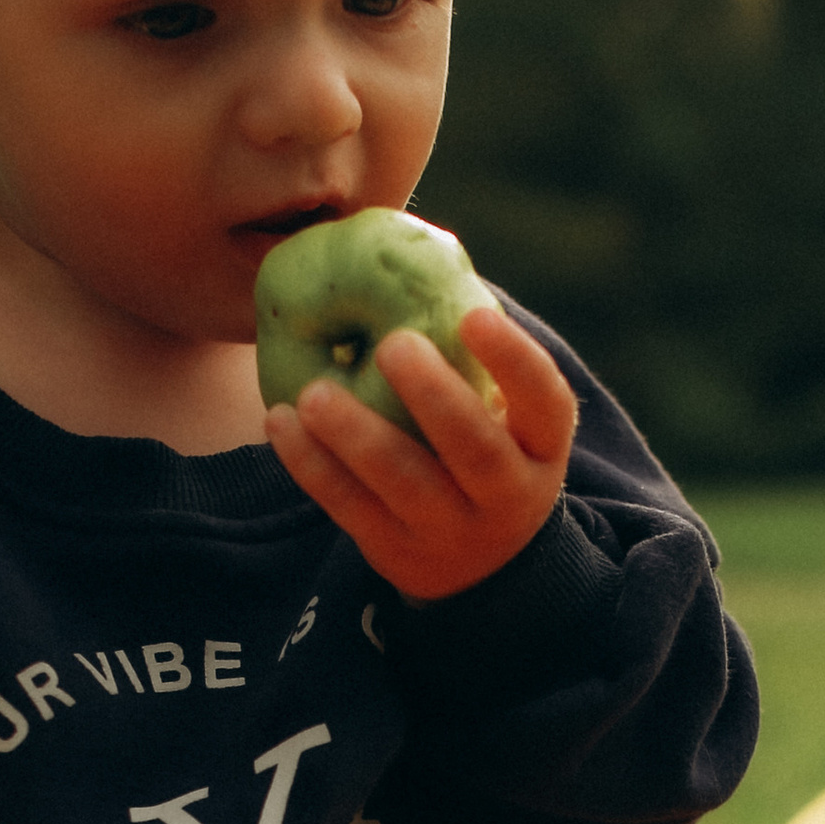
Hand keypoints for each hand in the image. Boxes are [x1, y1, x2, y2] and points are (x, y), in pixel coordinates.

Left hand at [263, 304, 576, 600]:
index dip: (512, 360)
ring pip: (404, 482)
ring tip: (314, 394)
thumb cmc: (483, 456)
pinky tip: (280, 423)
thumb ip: (470, 361)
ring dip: (356, 435)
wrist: (479, 568)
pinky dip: (312, 466)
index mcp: (541, 449)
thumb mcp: (507, 422)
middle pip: (473, 448)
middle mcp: (507, 495)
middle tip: (390, 344)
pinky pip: (349, 507)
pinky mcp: (395, 550)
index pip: (544, 401)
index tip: (473, 314)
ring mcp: (451, 529)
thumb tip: (410, 255)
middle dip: (432, 395)